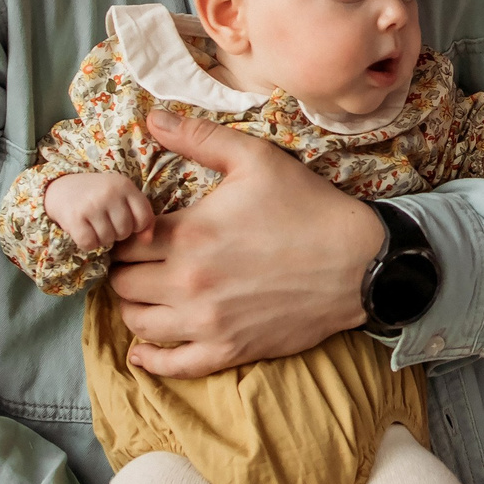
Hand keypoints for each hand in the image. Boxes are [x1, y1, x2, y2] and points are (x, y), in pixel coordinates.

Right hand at [44, 171, 154, 251]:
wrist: (60, 188)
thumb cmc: (98, 195)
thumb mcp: (122, 197)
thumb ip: (141, 215)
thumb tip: (147, 241)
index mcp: (125, 185)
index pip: (144, 218)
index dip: (137, 227)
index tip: (126, 222)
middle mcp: (109, 193)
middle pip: (125, 231)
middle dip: (117, 233)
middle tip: (106, 222)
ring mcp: (92, 205)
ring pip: (107, 239)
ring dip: (101, 238)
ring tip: (94, 225)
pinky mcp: (75, 218)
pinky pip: (89, 243)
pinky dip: (87, 243)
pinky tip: (83, 231)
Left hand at [107, 108, 386, 376]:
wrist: (359, 263)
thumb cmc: (308, 207)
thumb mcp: (257, 160)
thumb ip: (199, 137)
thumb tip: (152, 118)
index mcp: (190, 233)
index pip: (125, 241)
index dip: (125, 235)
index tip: (138, 232)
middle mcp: (189, 281)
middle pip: (123, 283)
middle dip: (126, 269)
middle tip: (143, 261)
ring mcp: (207, 321)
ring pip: (137, 322)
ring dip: (135, 307)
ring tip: (149, 293)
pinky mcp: (228, 350)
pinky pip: (171, 365)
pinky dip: (151, 359)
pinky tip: (144, 349)